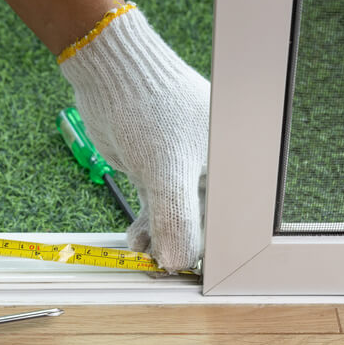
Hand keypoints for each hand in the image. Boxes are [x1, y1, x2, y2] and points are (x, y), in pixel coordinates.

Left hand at [59, 4, 207, 271]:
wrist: (111, 75)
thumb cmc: (149, 110)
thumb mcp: (167, 173)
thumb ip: (177, 220)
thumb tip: (180, 262)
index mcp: (232, 159)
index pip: (230, 213)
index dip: (214, 242)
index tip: (196, 269)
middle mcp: (213, 164)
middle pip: (204, 216)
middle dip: (182, 242)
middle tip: (167, 267)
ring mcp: (184, 166)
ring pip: (177, 212)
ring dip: (160, 236)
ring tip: (146, 255)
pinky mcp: (159, 168)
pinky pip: (158, 204)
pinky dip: (148, 223)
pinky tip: (137, 240)